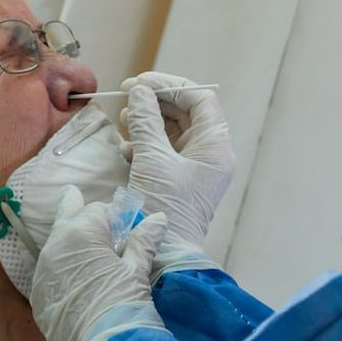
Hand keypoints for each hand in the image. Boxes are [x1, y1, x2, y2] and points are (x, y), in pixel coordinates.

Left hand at [30, 185, 168, 340]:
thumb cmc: (123, 302)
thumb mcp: (137, 270)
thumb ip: (144, 241)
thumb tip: (159, 219)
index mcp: (80, 233)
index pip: (96, 210)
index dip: (113, 215)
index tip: (125, 224)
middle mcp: (54, 248)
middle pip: (65, 220)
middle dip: (73, 209)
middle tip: (73, 194)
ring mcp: (42, 274)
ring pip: (55, 248)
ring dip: (68, 245)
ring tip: (80, 245)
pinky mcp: (38, 299)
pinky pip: (49, 274)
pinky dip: (61, 271)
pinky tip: (74, 280)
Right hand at [118, 72, 234, 245]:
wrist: (164, 256)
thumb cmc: (163, 208)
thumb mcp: (152, 160)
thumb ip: (146, 122)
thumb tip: (139, 92)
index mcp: (216, 147)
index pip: (200, 99)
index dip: (171, 86)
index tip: (141, 84)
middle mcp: (211, 155)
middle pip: (187, 112)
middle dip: (156, 102)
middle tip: (127, 95)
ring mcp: (196, 168)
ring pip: (174, 131)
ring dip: (148, 121)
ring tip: (125, 119)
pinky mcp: (179, 180)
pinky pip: (165, 150)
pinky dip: (146, 143)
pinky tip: (126, 147)